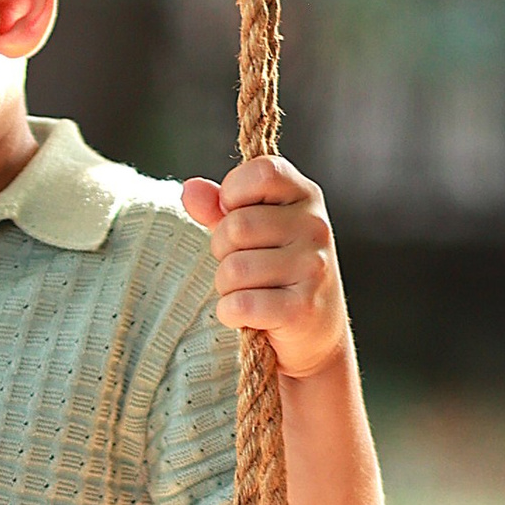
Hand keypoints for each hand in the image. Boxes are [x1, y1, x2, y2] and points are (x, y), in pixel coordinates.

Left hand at [181, 153, 350, 382]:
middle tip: (240, 265)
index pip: (261, 171)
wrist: (314, 333)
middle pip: (237, 226)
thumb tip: (189, 189)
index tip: (236, 214)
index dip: (233, 193)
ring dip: (226, 287)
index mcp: (305, 195)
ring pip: (234, 269)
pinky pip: (240, 304)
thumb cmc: (275, 272)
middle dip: (222, 250)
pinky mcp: (302, 309)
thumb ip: (219, 207)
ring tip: (247, 291)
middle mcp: (315, 226)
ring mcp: (313, 267)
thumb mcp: (251, 231)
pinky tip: (248, 315)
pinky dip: (230, 313)